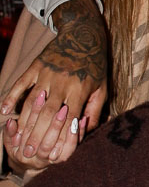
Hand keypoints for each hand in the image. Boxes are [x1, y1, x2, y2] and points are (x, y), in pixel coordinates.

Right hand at [0, 0, 106, 163]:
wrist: (83, 33)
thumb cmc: (95, 65)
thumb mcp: (101, 87)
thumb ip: (94, 110)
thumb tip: (85, 132)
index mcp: (80, 89)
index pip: (67, 119)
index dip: (58, 137)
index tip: (49, 153)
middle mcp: (62, 83)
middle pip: (47, 114)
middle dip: (37, 135)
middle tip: (28, 153)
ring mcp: (47, 74)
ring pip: (32, 102)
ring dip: (25, 122)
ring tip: (18, 139)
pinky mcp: (36, 66)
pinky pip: (21, 83)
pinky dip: (12, 96)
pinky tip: (5, 110)